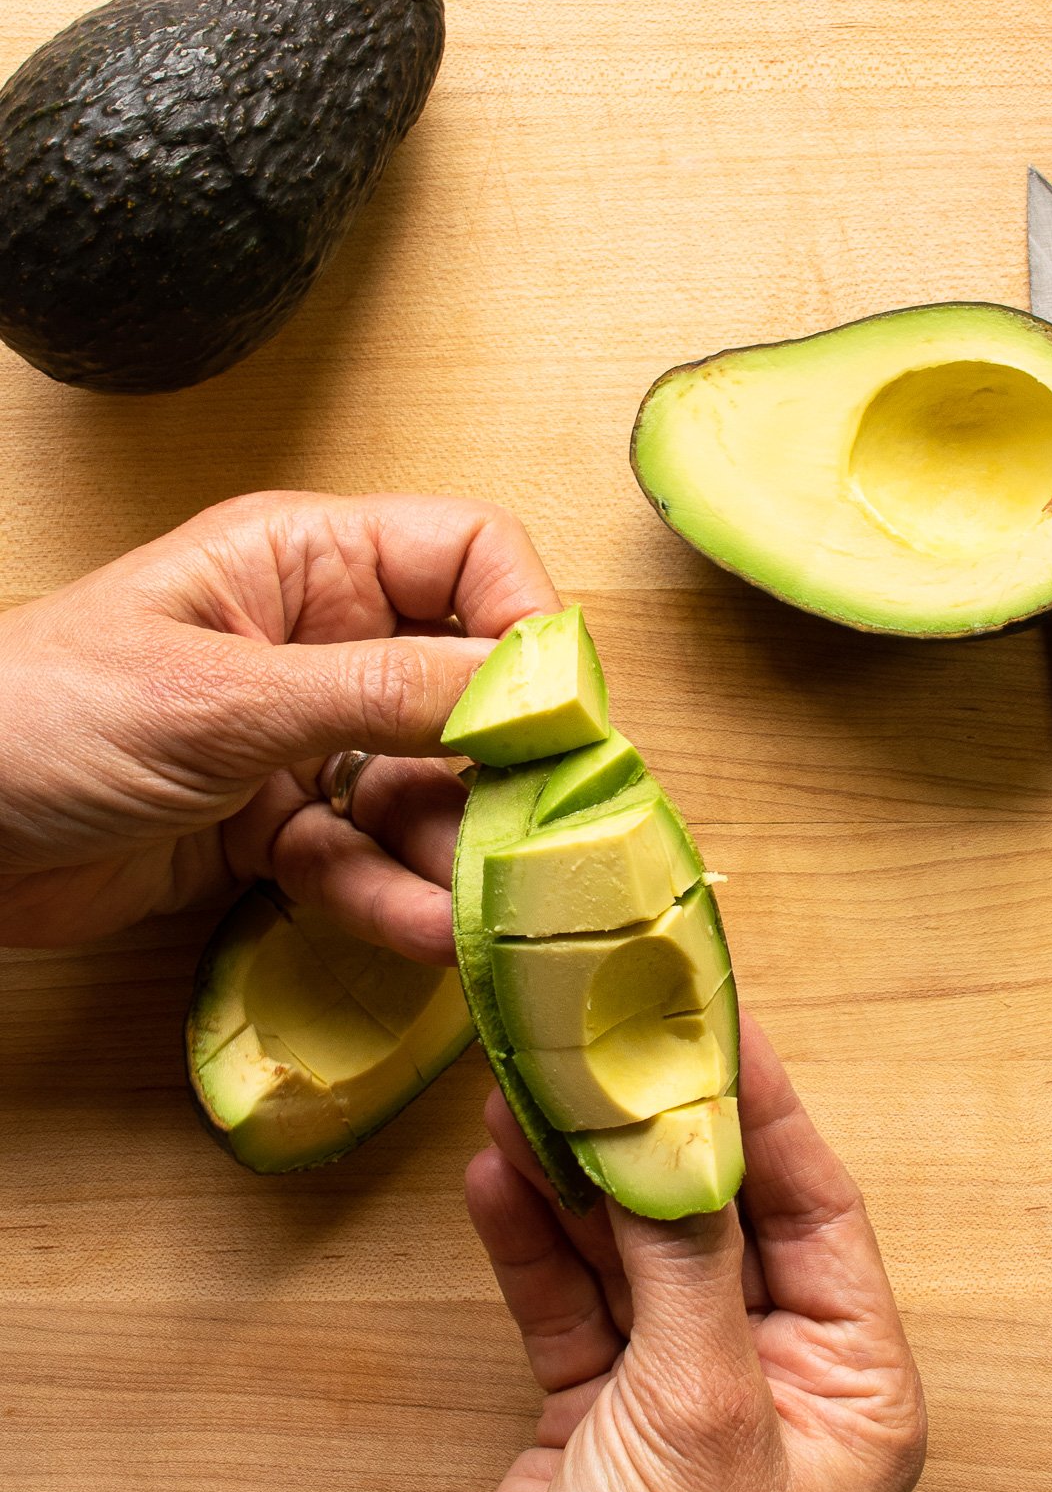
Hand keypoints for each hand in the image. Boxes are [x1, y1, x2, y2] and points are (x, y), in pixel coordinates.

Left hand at [0, 491, 557, 952]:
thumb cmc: (41, 716)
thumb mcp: (221, 699)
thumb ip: (379, 691)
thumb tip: (523, 689)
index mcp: (307, 562)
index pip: (468, 555)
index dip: (526, 623)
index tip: (559, 714)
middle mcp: (321, 642)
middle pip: (464, 687)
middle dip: (504, 764)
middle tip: (545, 835)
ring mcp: (302, 738)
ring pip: (422, 787)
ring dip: (454, 849)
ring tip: (489, 908)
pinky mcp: (276, 826)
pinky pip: (362, 856)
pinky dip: (390, 895)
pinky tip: (425, 935)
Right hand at [461, 1015, 925, 1491]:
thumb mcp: (699, 1412)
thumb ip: (689, 1263)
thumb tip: (679, 1134)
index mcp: (850, 1383)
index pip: (815, 1206)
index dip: (764, 1106)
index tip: (717, 1019)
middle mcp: (772, 1372)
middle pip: (713, 1215)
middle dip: (650, 1134)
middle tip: (602, 1044)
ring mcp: (677, 1386)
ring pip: (628, 1247)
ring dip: (575, 1174)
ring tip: (527, 1092)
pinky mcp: (592, 1404)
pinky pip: (564, 1298)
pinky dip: (530, 1240)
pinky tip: (497, 1177)